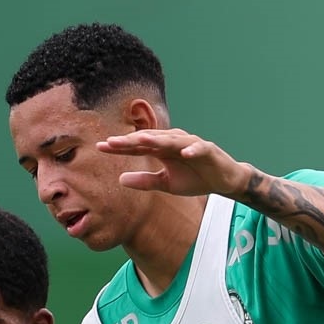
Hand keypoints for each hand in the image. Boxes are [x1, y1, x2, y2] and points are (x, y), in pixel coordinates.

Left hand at [98, 129, 252, 197]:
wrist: (222, 180)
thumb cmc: (194, 178)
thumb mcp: (166, 184)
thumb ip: (145, 181)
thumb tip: (120, 180)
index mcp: (162, 150)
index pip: (137, 147)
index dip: (120, 147)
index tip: (100, 147)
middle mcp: (173, 143)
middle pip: (149, 139)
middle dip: (130, 141)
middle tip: (110, 142)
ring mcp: (191, 144)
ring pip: (171, 140)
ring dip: (156, 140)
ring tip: (139, 141)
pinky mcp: (208, 150)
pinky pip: (199, 148)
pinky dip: (192, 149)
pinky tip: (183, 152)